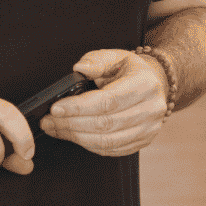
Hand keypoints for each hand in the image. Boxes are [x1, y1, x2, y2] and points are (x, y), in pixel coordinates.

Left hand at [41, 47, 171, 157]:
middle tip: (49, 121)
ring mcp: (148, 129)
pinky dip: (89, 145)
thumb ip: (96, 61)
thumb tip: (80, 69)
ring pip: (107, 141)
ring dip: (76, 137)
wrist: (156, 84)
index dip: (79, 107)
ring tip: (56, 128)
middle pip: (105, 124)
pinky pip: (111, 150)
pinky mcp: (142, 142)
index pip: (108, 101)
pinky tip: (74, 135)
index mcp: (144, 85)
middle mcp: (151, 110)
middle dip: (71, 124)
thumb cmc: (131, 71)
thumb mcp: (115, 56)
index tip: (56, 109)